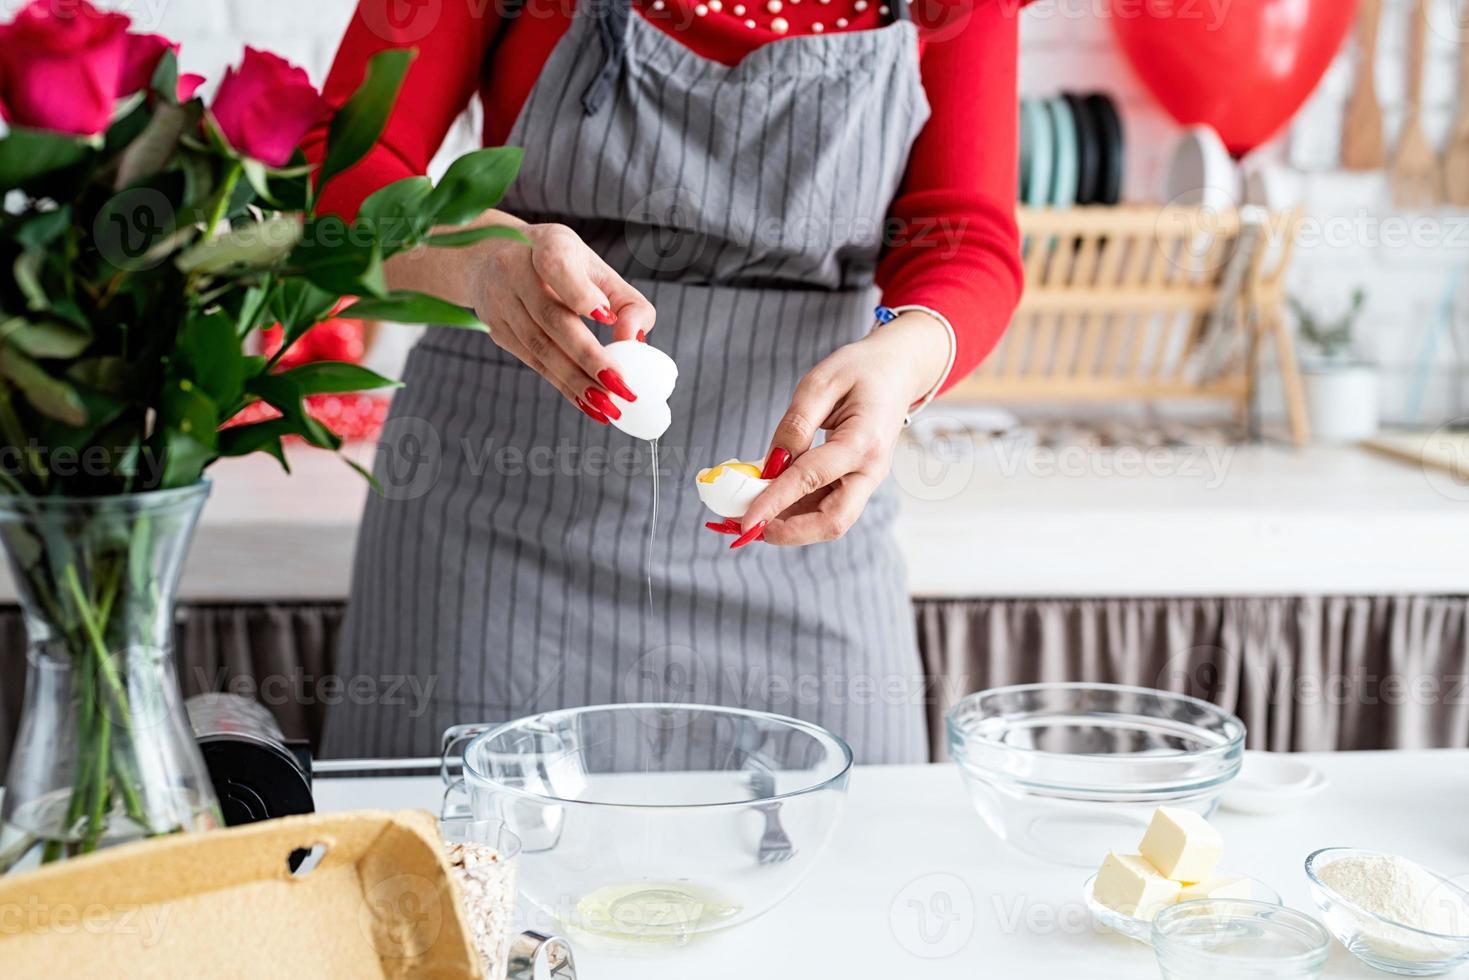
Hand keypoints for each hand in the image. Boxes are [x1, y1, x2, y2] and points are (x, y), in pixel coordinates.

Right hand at [475, 221, 656, 423]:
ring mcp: (501, 302)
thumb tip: (634, 340)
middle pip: (551, 318)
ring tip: (607, 405)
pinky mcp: (497, 329)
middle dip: (588, 356)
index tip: (605, 317)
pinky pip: (532, 361)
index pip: (556, 266)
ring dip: (576, 380)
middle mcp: (515, 271)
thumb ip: (625, 300)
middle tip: (620, 386)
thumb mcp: (593, 267)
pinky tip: (586, 402)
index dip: (579, 293)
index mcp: (546, 246)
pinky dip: (562, 384)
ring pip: (540, 347)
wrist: (488, 257)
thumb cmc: (557, 263)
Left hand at [728, 312, 949, 547]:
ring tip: (751, 514)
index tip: (744, 519)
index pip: (811, 479)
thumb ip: (795, 425)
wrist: (898, 370)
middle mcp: (871, 469)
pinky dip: (798, 512)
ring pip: (830, 520)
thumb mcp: (820, 382)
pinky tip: (771, 502)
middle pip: (833, 521)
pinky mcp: (858, 481)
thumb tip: (769, 466)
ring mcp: (867, 479)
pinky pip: (829, 507)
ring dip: (790, 525)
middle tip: (748, 527)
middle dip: (788, 532)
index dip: (774, 502)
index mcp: (864, 441)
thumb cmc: (861, 369)